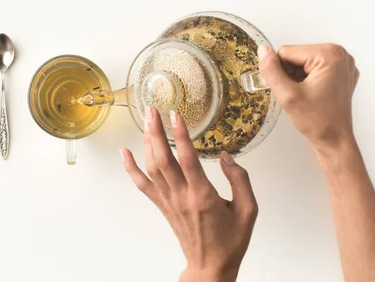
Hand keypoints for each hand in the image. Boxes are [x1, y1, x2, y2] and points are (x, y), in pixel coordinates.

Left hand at [121, 107, 257, 281]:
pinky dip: (131, 168)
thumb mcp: (249, 211)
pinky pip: (142, 184)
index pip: (188, 159)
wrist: (210, 266)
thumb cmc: (230, 241)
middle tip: (153, 109)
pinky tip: (125, 153)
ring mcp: (168, 200)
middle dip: (156, 131)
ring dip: (147, 142)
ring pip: (152, 167)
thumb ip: (240, 180)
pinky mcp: (162, 205)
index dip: (180, 135)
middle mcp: (181, 196)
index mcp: (203, 196)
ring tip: (147, 120)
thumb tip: (227, 157)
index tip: (175, 114)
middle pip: (163, 158)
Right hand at [258, 44, 358, 153]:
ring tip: (305, 94)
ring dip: (298, 76)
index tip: (288, 88)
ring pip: (303, 61)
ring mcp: (343, 63)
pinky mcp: (342, 72)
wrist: (335, 139)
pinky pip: (314, 67)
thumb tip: (263, 50)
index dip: (280, 71)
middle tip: (297, 93)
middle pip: (296, 54)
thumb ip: (272, 70)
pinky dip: (308, 79)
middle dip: (290, 73)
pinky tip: (312, 93)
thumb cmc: (317, 121)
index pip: (286, 52)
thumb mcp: (287, 95)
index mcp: (329, 54)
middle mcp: (340, 54)